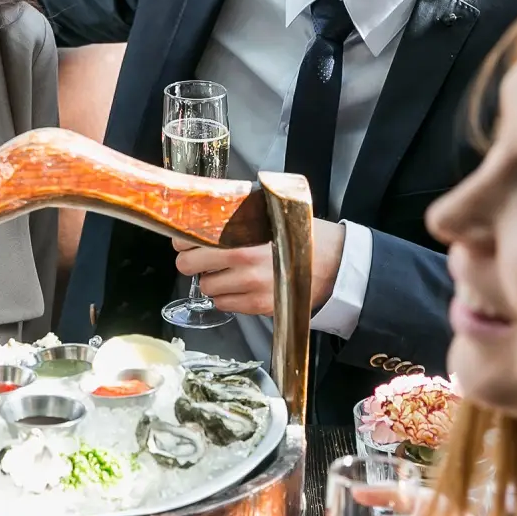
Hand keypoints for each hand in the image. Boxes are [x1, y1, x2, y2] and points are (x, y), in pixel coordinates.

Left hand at [170, 218, 345, 315]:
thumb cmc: (298, 234)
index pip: (190, 236)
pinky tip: (241, 286)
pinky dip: (227, 297)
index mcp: (242, 230)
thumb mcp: (266, 212)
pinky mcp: (257, 305)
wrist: (332, 262)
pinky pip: (223, 304)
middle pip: (188, 264)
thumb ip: (235, 213)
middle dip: (192, 262)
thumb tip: (201, 210)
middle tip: (200, 258)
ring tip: (229, 272)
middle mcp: (243, 256)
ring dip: (212, 280)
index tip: (185, 240)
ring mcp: (249, 283)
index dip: (183, 239)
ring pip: (205, 287)